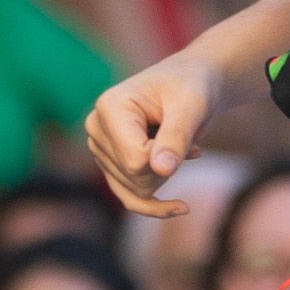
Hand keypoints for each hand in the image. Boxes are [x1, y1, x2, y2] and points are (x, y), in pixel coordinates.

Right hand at [86, 53, 221, 216]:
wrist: (192, 83)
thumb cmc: (192, 87)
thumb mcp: (193, 105)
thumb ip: (176, 136)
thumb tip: (161, 170)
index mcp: (109, 107)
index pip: (135, 160)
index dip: (168, 154)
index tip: (183, 126)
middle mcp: (96, 128)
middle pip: (135, 177)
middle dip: (169, 164)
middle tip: (186, 133)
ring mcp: (100, 148)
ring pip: (136, 190)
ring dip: (168, 172)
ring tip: (180, 142)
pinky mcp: (111, 163)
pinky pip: (128, 198)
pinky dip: (155, 206)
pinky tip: (181, 206)